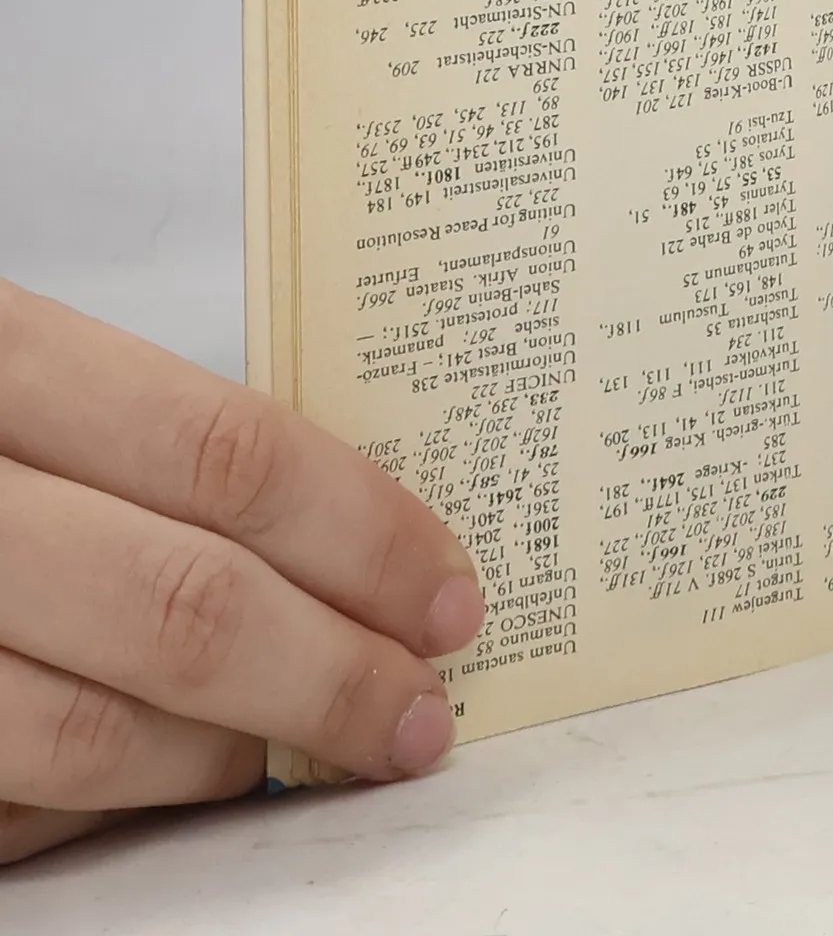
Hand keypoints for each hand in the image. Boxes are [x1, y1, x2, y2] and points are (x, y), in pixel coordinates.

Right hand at [0, 279, 483, 866]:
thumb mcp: (14, 364)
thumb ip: (138, 441)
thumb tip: (334, 537)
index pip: (226, 456)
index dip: (362, 534)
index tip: (451, 592)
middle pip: (180, 607)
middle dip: (330, 675)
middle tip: (420, 714)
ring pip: (85, 735)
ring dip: (229, 758)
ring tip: (320, 749)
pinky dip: (96, 806)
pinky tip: (167, 782)